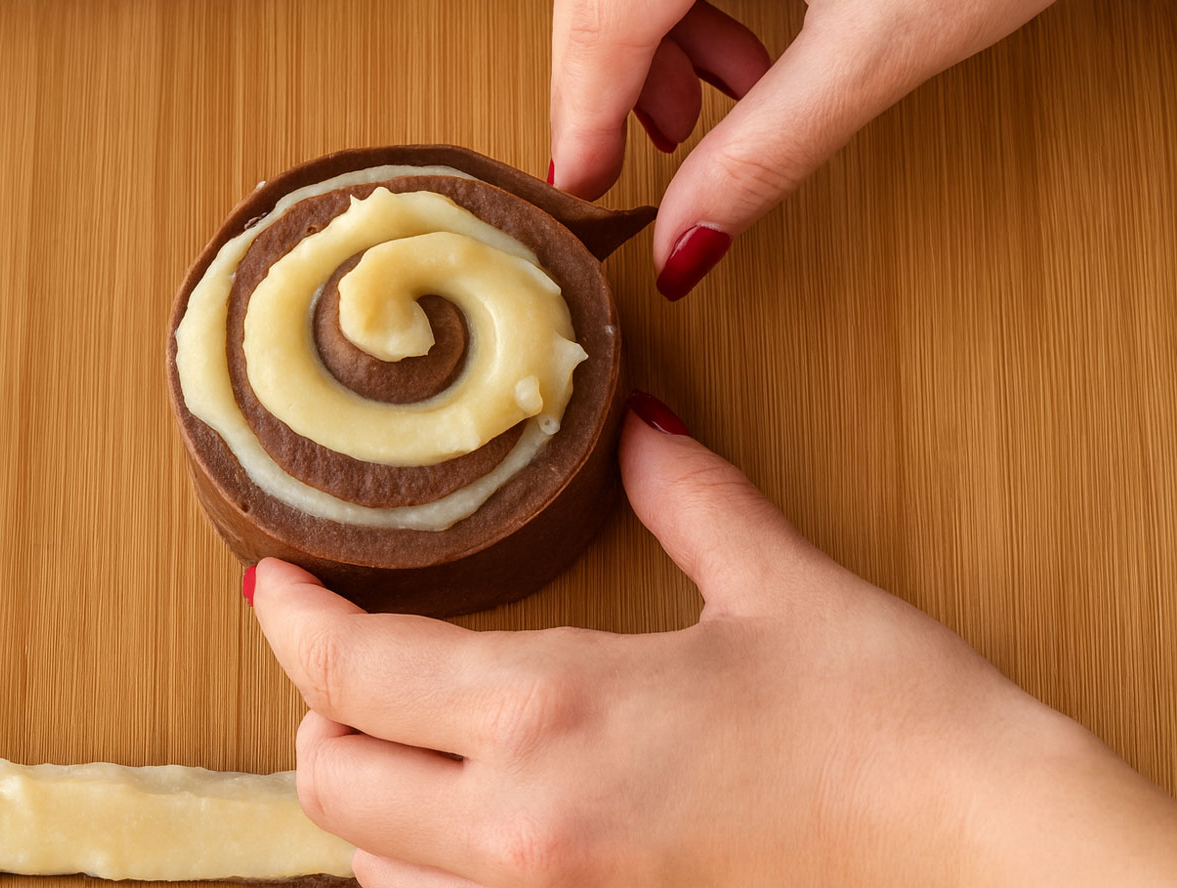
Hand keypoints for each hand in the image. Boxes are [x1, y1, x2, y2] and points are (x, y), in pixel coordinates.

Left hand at [252, 392, 1176, 885]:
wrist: (996, 872)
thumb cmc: (900, 733)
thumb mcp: (780, 589)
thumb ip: (687, 499)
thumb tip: (643, 431)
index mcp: (556, 713)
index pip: (352, 668)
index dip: (293, 617)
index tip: (276, 580)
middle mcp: (524, 831)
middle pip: (325, 780)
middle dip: (319, 711)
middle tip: (352, 655)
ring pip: (368, 870)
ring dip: (367, 801)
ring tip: (412, 744)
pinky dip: (423, 873)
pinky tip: (478, 828)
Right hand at [548, 0, 1176, 298]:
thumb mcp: (886, 42)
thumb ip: (764, 150)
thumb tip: (688, 233)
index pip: (613, 4)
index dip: (589, 107)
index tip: (578, 178)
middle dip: (610, 64)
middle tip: (636, 149)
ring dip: (641, 17)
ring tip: (704, 96)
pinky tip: (725, 28)